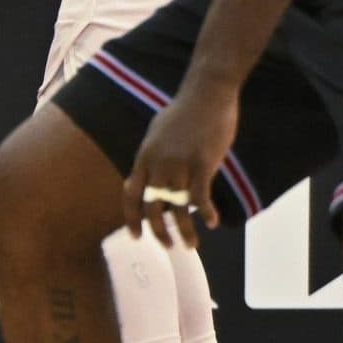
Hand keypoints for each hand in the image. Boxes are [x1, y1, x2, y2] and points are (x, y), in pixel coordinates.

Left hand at [123, 78, 238, 247]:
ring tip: (190, 246)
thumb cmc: (183, 112)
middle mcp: (158, 164)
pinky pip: (201, 196)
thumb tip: (149, 173)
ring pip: (178, 206)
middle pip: (152, 206)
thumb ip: (152, 156)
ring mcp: (180, 165)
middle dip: (158, 230)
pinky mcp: (202, 164)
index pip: (131, 194)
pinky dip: (206, 212)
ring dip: (184, 230)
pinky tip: (212, 222)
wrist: (205, 95)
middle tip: (167, 246)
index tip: (136, 236)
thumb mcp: (156, 133)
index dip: (131, 217)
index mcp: (144, 156)